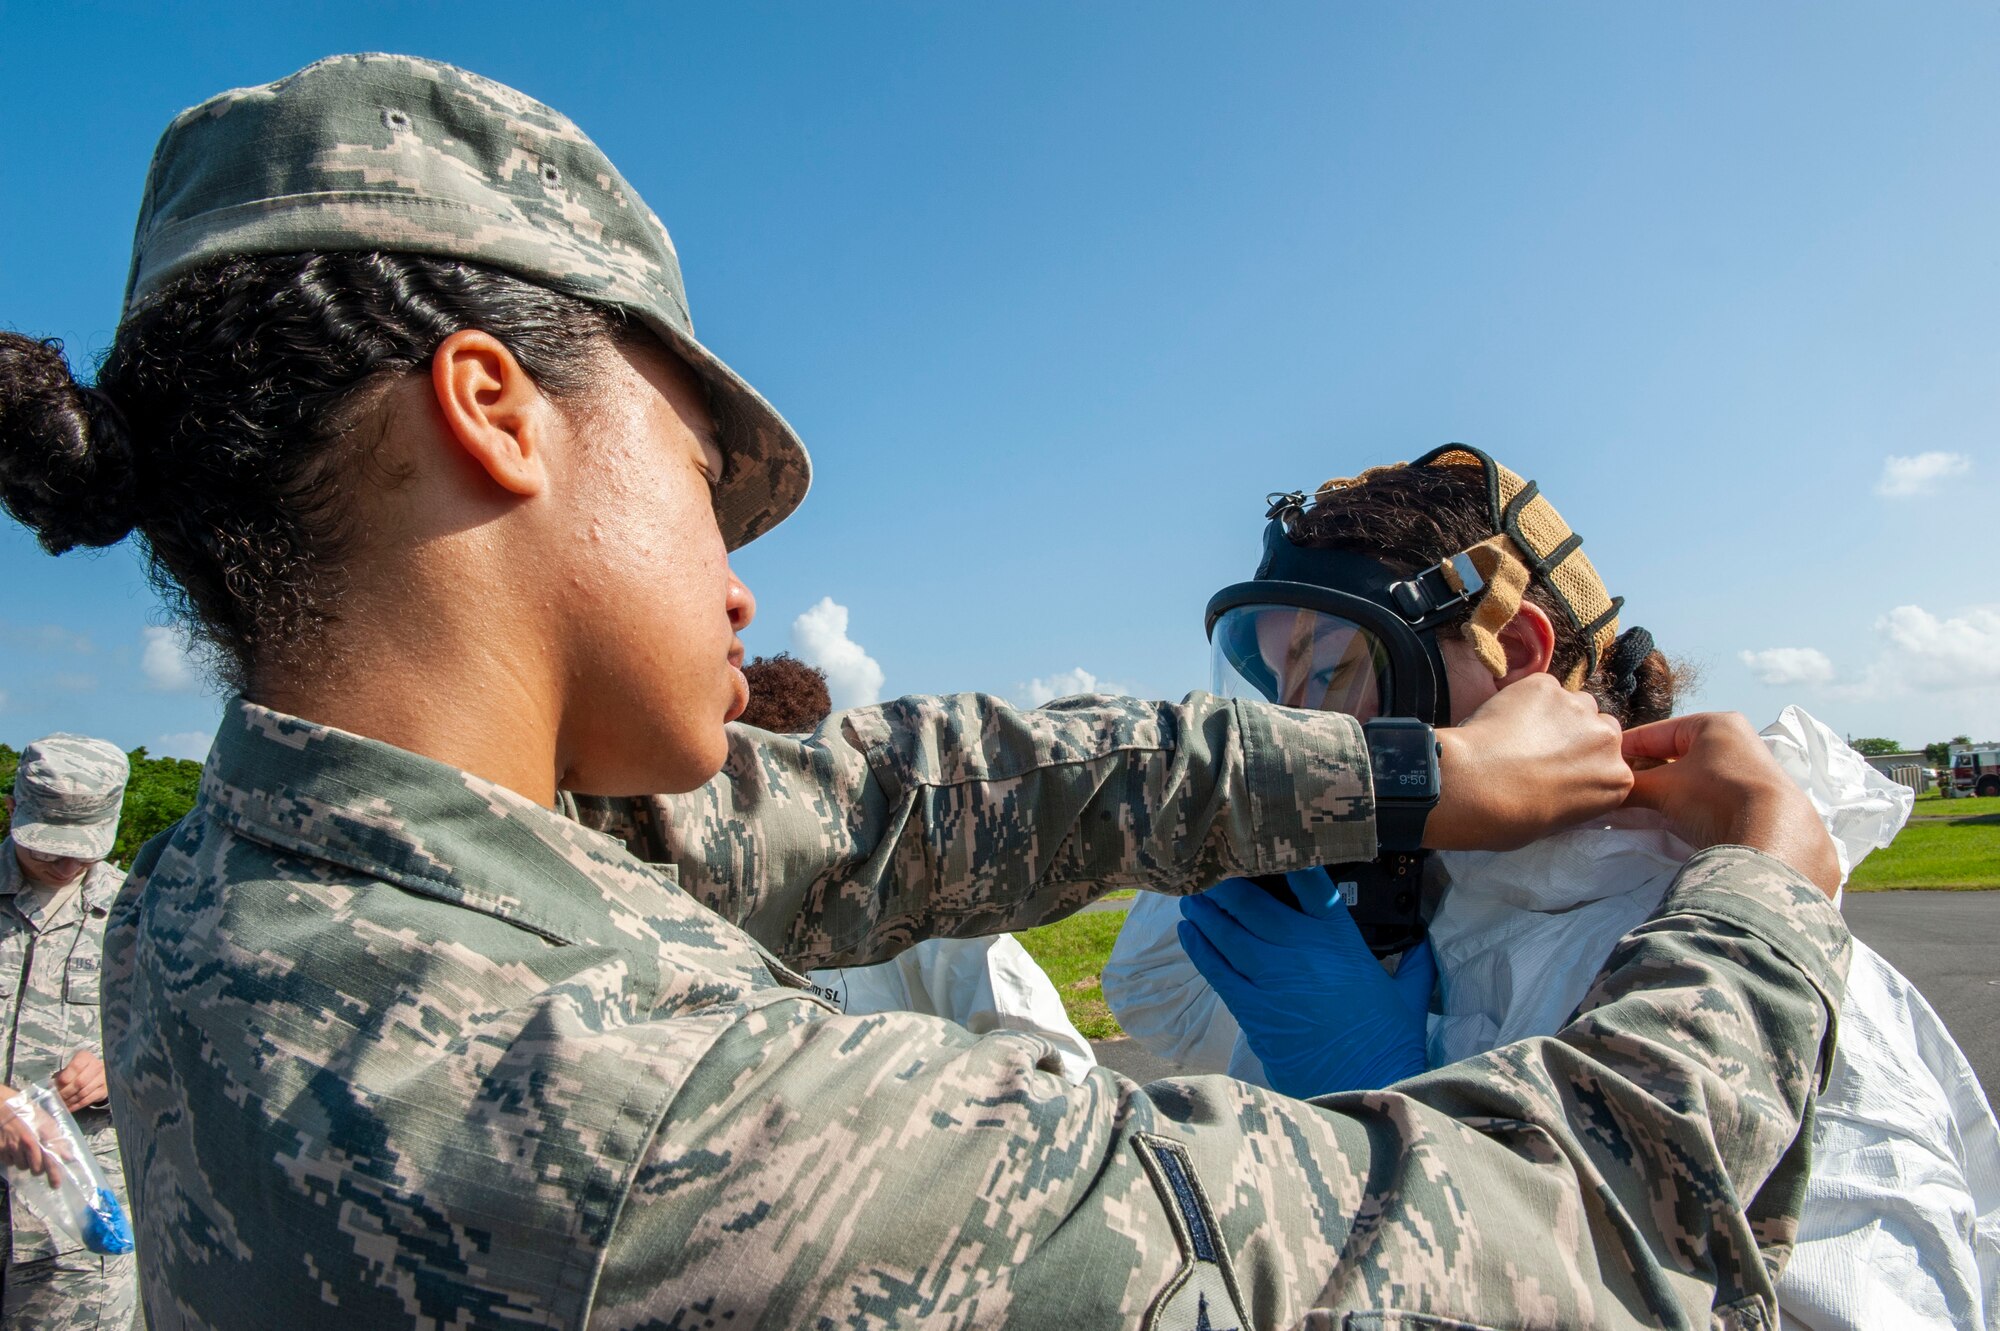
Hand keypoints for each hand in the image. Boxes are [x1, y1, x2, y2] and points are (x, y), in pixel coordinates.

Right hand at [0, 1088, 60, 1187]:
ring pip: (22, 1167)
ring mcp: (12, 1148)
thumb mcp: (46, 1121)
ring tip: (23, 1150)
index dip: (54, 1174)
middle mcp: (27, 1144)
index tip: (56, 1184)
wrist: (1, 1106)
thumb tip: (69, 1157)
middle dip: (39, 1168)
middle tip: (38, 1163)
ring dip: (25, 1163)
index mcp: (42, 1135)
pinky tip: (12, 1148)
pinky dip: (12, 1159)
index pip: (51, 1159)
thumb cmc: (27, 1112)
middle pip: (36, 1169)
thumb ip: (57, 1139)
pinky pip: (8, 1162)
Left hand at [53, 1051, 105, 1111]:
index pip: (77, 1066)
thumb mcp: (70, 1067)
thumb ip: (62, 1075)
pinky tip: (70, 1107)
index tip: (58, 1084)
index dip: (66, 1077)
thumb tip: (52, 1087)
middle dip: (66, 1092)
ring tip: (63, 1103)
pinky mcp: (104, 1090)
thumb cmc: (79, 1070)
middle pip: (80, 1082)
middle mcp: (97, 1066)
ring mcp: (102, 1078)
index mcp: (86, 1057)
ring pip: (84, 1092)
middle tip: (58, 1097)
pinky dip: (77, 1105)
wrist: (98, 1073)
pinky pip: (88, 1100)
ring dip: (71, 1100)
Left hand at [1178, 872, 1435, 1099]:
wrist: (1364, 1086)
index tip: (1268, 841)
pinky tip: (1187, 931)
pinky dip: (1200, 947)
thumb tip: (1425, 944)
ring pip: (1228, 931)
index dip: (1287, 859)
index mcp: (1340, 940)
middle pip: (1254, 903)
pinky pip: (1217, 968)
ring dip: (1207, 910)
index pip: (1312, 885)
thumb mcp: (1410, 996)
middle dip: (1228, 883)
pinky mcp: (1252, 1007)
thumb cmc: (1389, 1043)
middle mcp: (1301, 950)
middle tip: (1209, 866)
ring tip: (1191, 894)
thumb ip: (1414, 963)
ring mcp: (1272, 977)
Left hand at [1424, 674, 1632, 850]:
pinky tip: (1504, 719)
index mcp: (1616, 780)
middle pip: (1601, 726)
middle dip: (1578, 734)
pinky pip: (1541, 687)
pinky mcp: (1545, 687)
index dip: (1585, 763)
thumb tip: (1560, 783)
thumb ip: (1575, 793)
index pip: (1612, 762)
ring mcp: (1577, 708)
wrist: (1477, 788)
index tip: (1564, 768)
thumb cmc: (1511, 819)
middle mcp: (1607, 741)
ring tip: (1521, 732)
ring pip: (1574, 702)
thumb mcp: (1557, 820)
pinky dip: (1525, 698)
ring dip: (1556, 714)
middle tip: (1543, 748)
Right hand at [1622, 712, 1841, 896]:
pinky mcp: (1755, 798)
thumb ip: (1628, 786)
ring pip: (1690, 776)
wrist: (1774, 838)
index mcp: (1713, 723)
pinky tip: (1671, 818)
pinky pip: (1708, 794)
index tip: (1598, 767)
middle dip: (1644, 773)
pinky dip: (1687, 803)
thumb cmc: (1715, 797)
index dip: (1622, 751)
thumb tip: (1601, 794)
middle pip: (1672, 755)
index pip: (1652, 733)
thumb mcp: (1662, 789)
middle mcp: (1734, 739)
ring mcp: (1747, 769)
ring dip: (1665, 791)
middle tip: (1615, 790)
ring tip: (1638, 807)